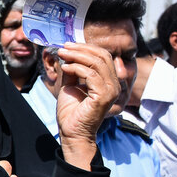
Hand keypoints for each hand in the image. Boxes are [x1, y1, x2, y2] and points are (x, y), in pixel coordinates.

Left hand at [54, 44, 120, 170]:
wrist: (71, 132)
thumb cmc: (71, 111)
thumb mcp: (71, 84)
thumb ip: (73, 69)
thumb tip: (67, 52)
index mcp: (109, 80)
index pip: (103, 56)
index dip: (86, 47)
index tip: (68, 45)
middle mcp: (114, 84)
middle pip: (102, 56)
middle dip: (81, 49)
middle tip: (64, 47)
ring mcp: (111, 90)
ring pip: (97, 63)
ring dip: (77, 56)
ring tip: (62, 55)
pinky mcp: (104, 96)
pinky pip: (91, 74)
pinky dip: (76, 68)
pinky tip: (64, 68)